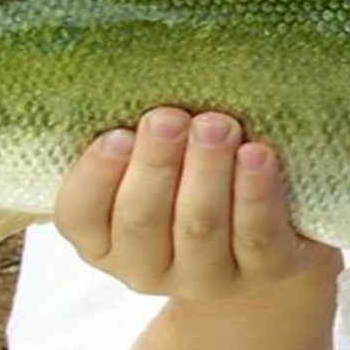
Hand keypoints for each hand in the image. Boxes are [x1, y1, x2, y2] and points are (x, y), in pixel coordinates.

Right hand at [55, 107, 340, 301]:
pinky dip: (256, 194)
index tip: (116, 135)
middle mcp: (148, 268)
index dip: (94, 177)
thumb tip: (130, 69)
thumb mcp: (154, 159)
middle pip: (141, 220)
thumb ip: (135, 134)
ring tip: (217, 125)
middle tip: (169, 118)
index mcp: (105, 240)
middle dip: (155, 165)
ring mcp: (208, 279)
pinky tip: (257, 155)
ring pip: (200, 227)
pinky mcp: (266, 272)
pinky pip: (258, 237)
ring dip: (207, 172)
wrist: (270, 235)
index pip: (79, 216)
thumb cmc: (192, 178)